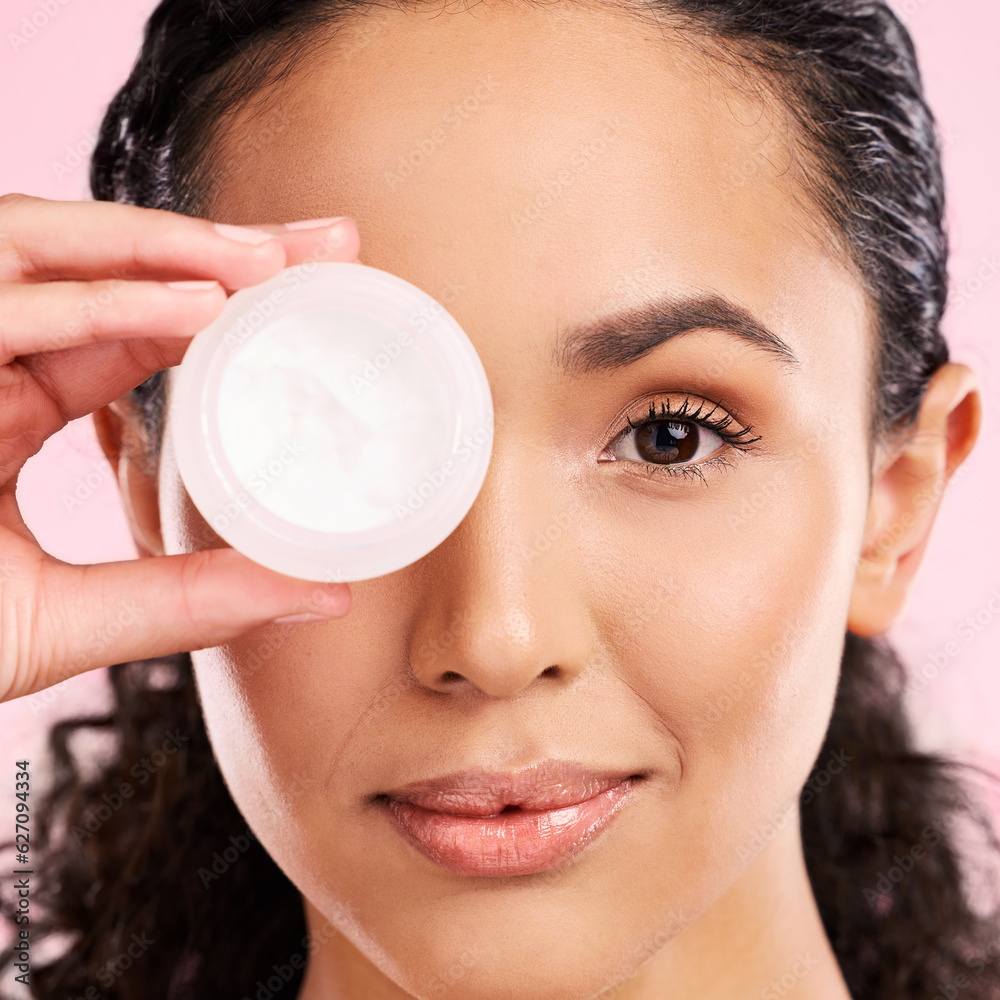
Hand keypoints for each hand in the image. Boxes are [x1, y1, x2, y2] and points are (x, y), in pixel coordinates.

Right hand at [0, 194, 359, 701]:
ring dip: (165, 249)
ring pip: (44, 254)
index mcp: (5, 410)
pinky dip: (96, 300)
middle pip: (102, 272)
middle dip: (215, 249)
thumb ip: (190, 602)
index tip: (312, 295)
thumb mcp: (69, 621)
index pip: (128, 332)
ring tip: (277, 261)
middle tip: (326, 242)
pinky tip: (197, 306)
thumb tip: (323, 593)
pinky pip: (0, 304)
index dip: (221, 305)